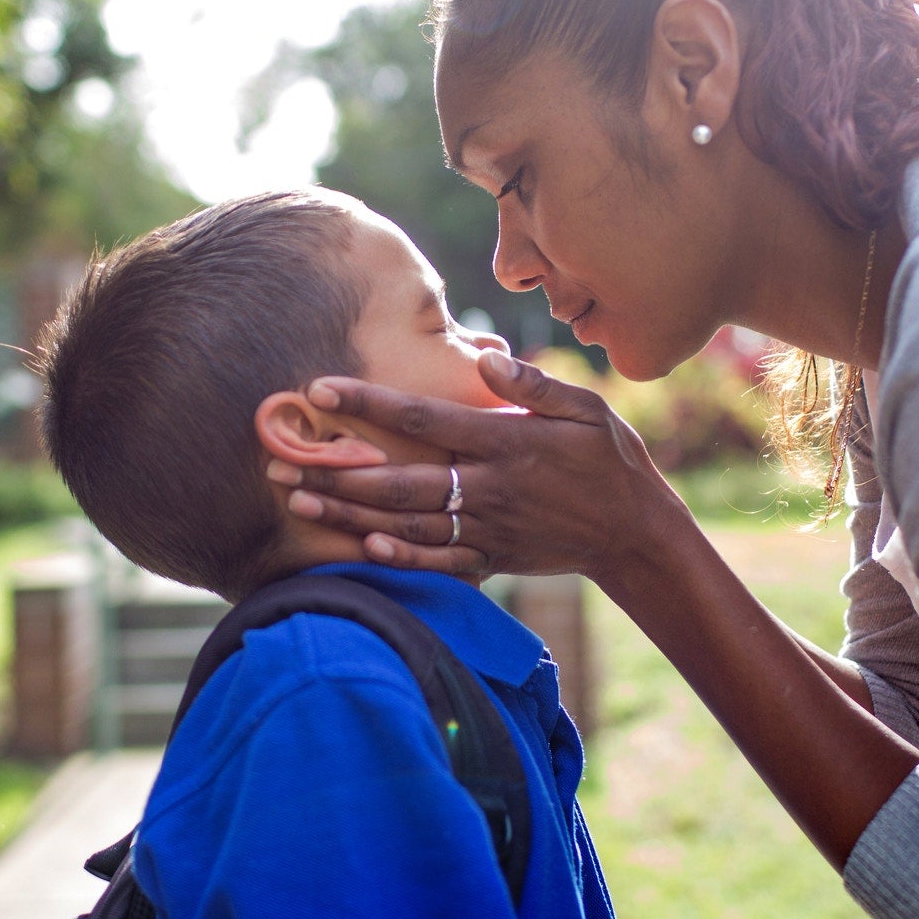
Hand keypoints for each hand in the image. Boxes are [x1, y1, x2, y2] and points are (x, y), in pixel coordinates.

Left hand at [268, 351, 693, 583]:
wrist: (637, 534)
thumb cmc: (611, 462)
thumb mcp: (588, 410)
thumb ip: (535, 384)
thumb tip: (485, 357)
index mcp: (506, 442)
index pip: (424, 419)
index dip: (369, 404)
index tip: (320, 388)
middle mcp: (490, 487)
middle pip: (400, 480)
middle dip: (337, 470)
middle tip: (282, 460)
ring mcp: (488, 527)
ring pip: (406, 524)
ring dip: (350, 514)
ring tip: (299, 501)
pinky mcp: (493, 557)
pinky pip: (437, 562)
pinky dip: (398, 558)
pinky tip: (359, 546)